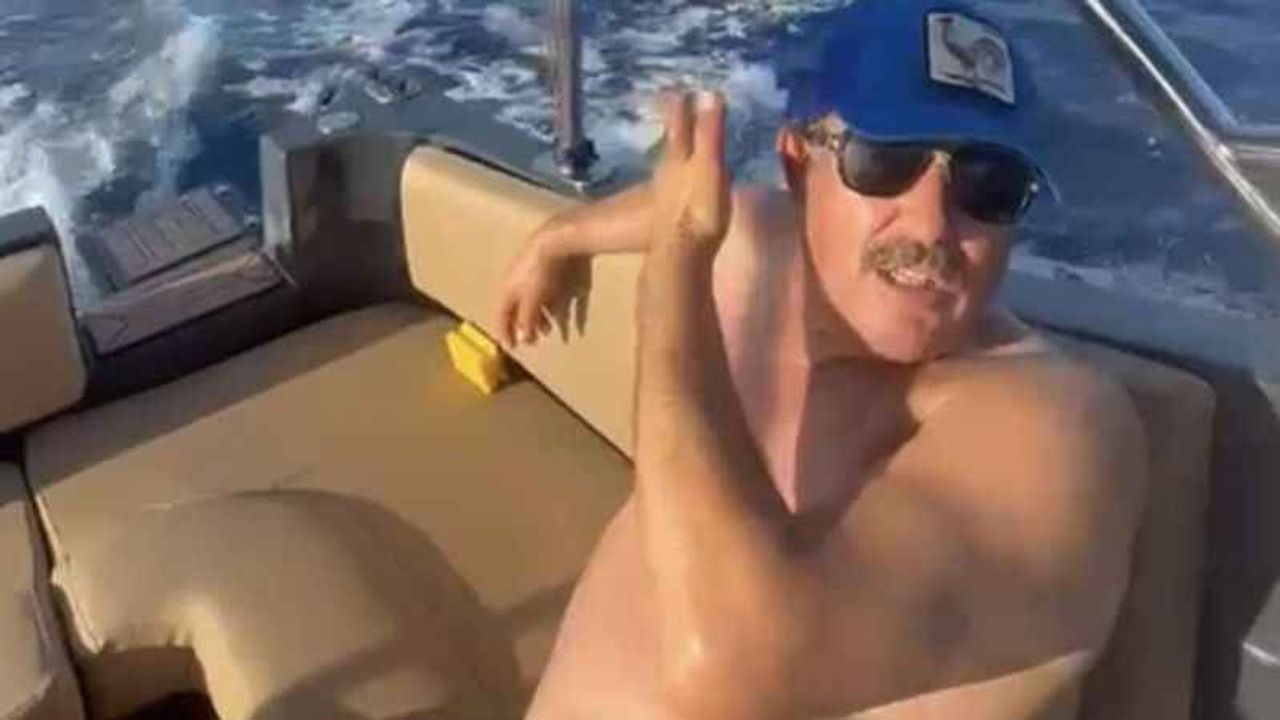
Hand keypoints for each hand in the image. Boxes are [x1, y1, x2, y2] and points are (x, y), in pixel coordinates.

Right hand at [495, 223, 574, 347]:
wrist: (555, 240)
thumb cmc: (540, 273)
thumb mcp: (532, 300)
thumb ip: (527, 320)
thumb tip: (522, 338)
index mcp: (506, 290)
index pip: (501, 316)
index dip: (504, 332)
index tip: (509, 347)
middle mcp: (513, 282)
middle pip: (515, 309)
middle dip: (523, 326)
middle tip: (532, 341)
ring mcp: (527, 273)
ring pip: (529, 301)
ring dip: (537, 317)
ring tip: (547, 330)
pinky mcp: (542, 267)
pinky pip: (540, 292)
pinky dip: (546, 305)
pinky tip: (557, 311)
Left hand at [649, 90, 730, 253]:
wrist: (681, 255)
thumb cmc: (698, 209)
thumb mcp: (709, 165)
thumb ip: (709, 132)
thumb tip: (710, 93)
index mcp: (677, 159)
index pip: (679, 126)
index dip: (681, 109)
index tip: (680, 91)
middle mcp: (666, 174)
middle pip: (671, 145)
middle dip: (675, 129)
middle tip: (676, 112)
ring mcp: (664, 198)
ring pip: (667, 168)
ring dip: (674, 155)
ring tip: (678, 146)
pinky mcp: (668, 219)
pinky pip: (671, 190)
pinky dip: (676, 180)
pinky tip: (677, 187)